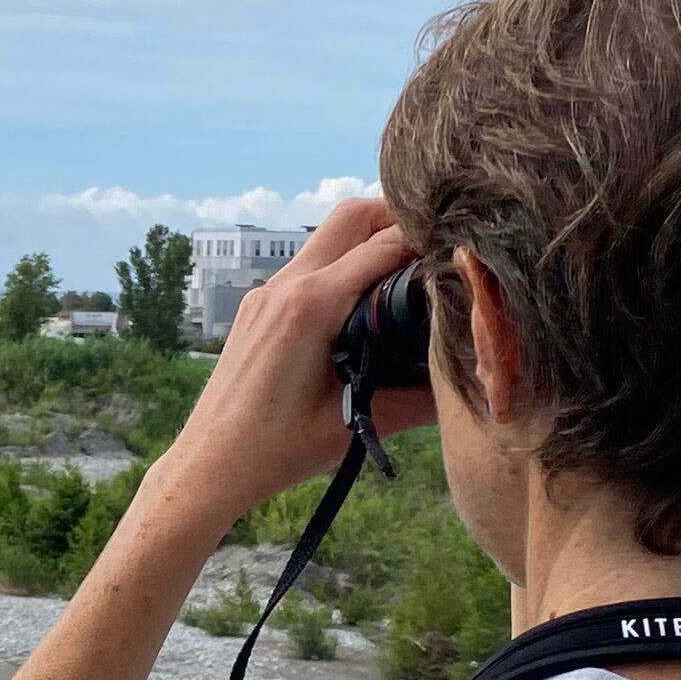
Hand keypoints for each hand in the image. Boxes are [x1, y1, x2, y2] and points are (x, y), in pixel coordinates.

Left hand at [139, 196, 428, 532]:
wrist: (211, 463)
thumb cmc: (277, 450)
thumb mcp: (357, 424)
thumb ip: (419, 400)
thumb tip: (469, 377)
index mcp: (310, 306)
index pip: (384, 245)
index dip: (426, 243)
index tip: (459, 255)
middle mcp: (286, 286)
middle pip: (351, 216)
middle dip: (397, 217)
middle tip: (434, 244)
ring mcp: (267, 292)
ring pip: (327, 236)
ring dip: (368, 240)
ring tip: (406, 268)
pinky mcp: (259, 305)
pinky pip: (308, 264)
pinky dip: (342, 264)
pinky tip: (363, 297)